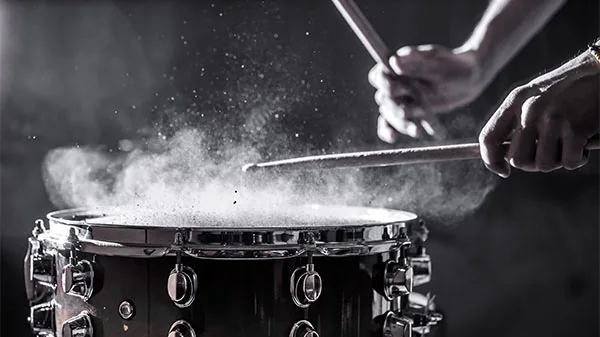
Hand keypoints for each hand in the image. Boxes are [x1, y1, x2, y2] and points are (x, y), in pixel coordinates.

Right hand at [369, 44, 482, 141]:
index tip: (395, 89)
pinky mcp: (405, 112)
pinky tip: (393, 138)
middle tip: (410, 112)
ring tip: (417, 131)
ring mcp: (399, 98)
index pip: (378, 76)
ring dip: (400, 123)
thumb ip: (416, 63)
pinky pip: (389, 123)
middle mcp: (394, 82)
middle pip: (383, 98)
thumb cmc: (452, 66)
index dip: (383, 83)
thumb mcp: (436, 63)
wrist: (467, 80)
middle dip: (395, 107)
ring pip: (388, 113)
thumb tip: (394, 61)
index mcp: (397, 66)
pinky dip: (388, 131)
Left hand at [479, 60, 598, 176]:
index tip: (504, 171)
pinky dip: (579, 158)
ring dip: (559, 161)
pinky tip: (584, 142)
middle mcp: (529, 110)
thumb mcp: (535, 96)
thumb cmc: (570, 88)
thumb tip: (505, 157)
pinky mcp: (575, 127)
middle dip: (534, 163)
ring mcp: (552, 119)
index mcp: (515, 101)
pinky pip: (570, 162)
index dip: (492, 160)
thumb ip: (518, 122)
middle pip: (518, 159)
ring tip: (569, 143)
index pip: (489, 138)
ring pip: (543, 164)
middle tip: (551, 152)